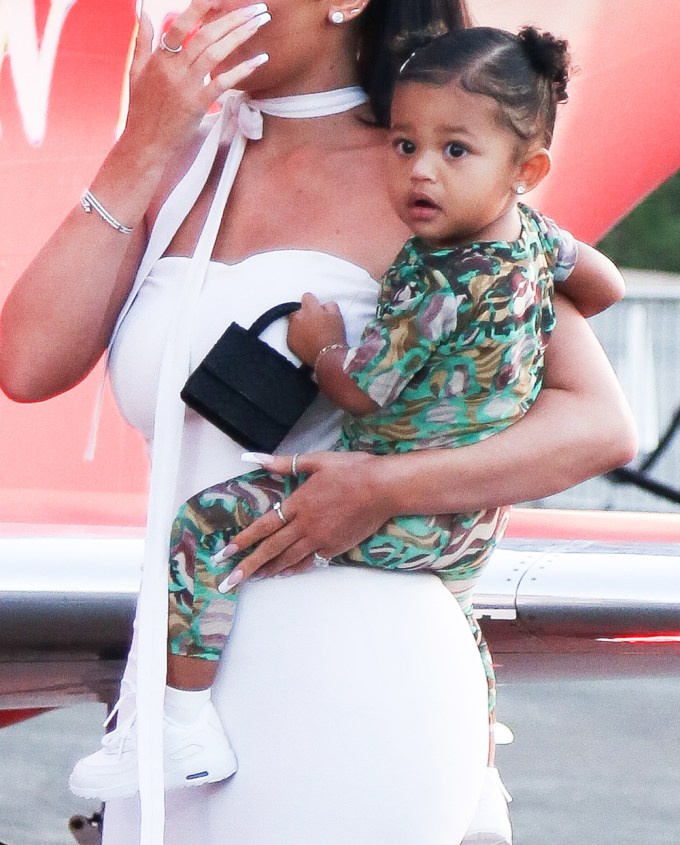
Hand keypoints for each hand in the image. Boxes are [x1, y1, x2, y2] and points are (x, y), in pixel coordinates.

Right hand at [125, 2, 270, 159]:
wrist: (144, 146)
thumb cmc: (142, 112)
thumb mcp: (135, 72)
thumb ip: (142, 40)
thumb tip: (142, 10)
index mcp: (158, 58)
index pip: (181, 24)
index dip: (201, 7)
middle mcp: (172, 68)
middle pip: (205, 34)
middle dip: (233, 17)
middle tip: (257, 7)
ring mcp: (184, 87)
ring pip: (215, 53)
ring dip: (241, 35)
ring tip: (260, 22)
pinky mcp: (196, 106)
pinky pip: (222, 83)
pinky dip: (242, 69)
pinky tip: (259, 60)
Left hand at [216, 451, 392, 586]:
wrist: (383, 488)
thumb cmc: (352, 470)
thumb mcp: (316, 460)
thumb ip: (284, 463)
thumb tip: (253, 457)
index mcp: (298, 503)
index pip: (263, 526)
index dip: (243, 540)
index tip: (225, 552)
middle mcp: (305, 524)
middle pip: (271, 548)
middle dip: (248, 565)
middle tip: (229, 581)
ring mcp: (320, 538)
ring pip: (289, 558)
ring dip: (268, 569)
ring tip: (252, 578)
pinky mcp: (335, 547)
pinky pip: (309, 562)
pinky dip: (293, 569)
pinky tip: (283, 573)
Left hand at [287, 293, 346, 366]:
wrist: (328, 356)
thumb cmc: (334, 336)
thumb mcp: (337, 315)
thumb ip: (329, 305)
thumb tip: (323, 305)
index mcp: (309, 309)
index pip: (306, 296)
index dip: (312, 302)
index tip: (316, 308)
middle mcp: (298, 317)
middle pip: (297, 310)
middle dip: (304, 314)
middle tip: (314, 323)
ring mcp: (291, 330)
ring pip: (293, 323)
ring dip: (299, 325)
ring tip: (310, 334)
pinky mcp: (289, 342)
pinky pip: (291, 335)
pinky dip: (297, 337)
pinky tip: (306, 342)